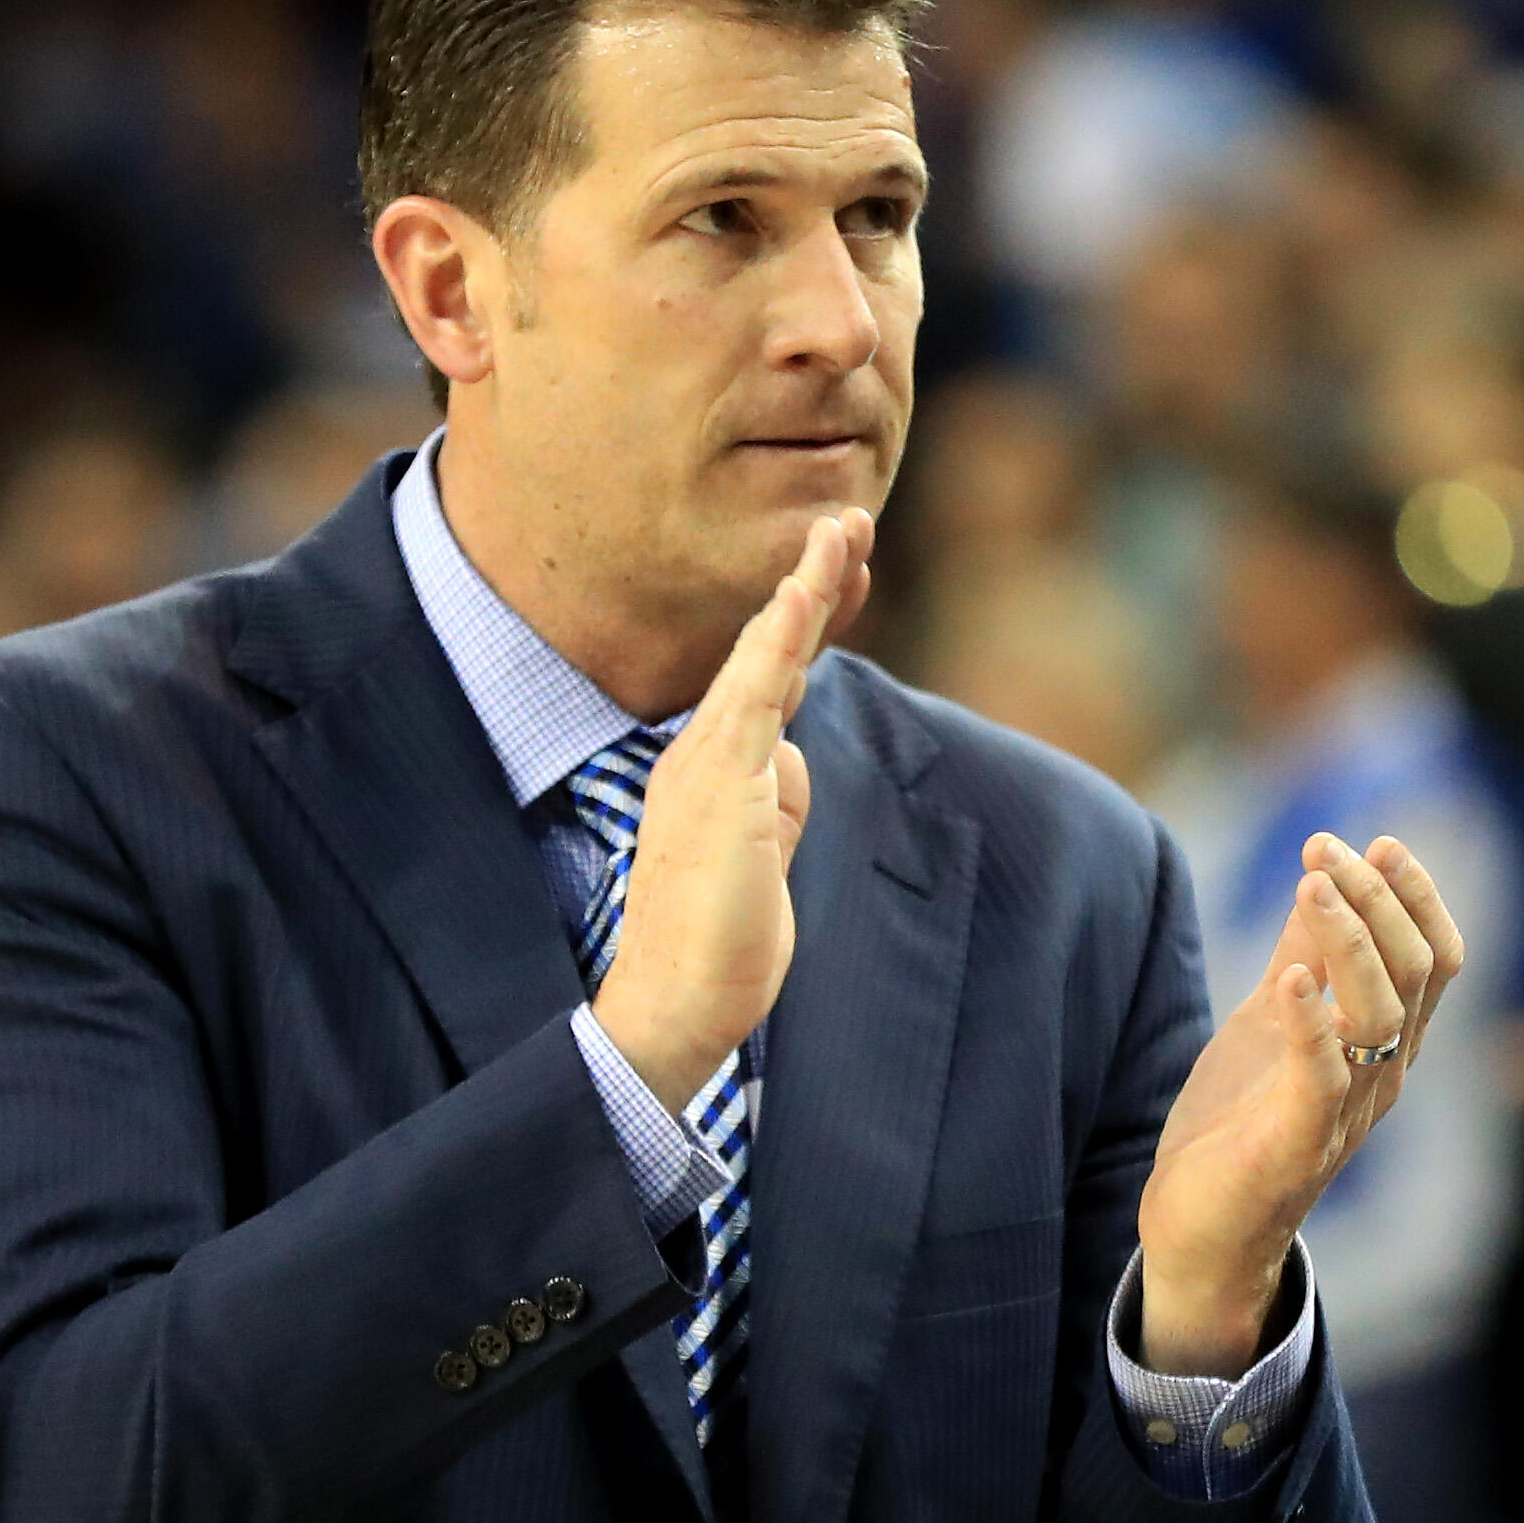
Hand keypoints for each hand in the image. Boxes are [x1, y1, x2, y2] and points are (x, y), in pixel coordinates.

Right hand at [593, 511, 874, 1110]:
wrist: (675, 1001)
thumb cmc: (719, 945)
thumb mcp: (765, 860)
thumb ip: (779, 805)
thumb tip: (795, 768)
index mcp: (708, 769)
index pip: (767, 679)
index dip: (805, 619)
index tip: (840, 568)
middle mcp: (698, 752)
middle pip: (768, 650)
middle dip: (812, 583)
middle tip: (848, 521)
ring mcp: (706, 763)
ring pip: (766, 656)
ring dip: (808, 588)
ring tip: (843, 529)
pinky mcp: (722, 782)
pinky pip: (758, 691)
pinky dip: (783, 634)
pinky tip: (807, 588)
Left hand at [1136, 833, 1463, 1375]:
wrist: (1203, 1230)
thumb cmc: (1241, 1120)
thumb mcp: (1274, 1019)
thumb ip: (1302, 957)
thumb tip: (1322, 878)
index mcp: (1385, 1043)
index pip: (1436, 957)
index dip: (1416, 895)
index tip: (1375, 838)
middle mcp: (1382, 1075)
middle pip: (1417, 972)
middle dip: (1379, 899)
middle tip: (1327, 849)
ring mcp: (1345, 1111)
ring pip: (1382, 1015)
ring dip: (1348, 942)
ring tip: (1311, 887)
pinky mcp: (1296, 1144)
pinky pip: (1322, 1078)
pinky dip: (1311, 1023)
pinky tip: (1290, 979)